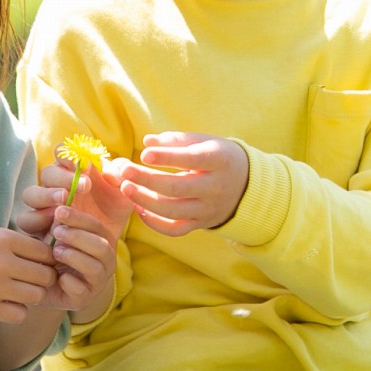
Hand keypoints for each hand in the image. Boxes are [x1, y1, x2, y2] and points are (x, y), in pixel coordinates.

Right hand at [0, 228, 59, 323]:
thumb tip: (54, 253)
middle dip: (44, 278)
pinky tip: (8, 302)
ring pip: (36, 296)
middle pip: (45, 276)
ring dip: (32, 295)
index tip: (40, 262)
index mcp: (4, 239)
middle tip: (33, 278)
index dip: (48, 258)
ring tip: (21, 290)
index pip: (46, 252)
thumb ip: (20, 243)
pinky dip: (18, 310)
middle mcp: (2, 263)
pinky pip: (19, 314)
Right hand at [22, 155, 134, 243]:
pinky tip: (55, 223)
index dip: (68, 154)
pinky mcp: (38, 226)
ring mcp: (44, 205)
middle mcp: (55, 185)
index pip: (62, 153)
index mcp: (73, 170)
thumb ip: (120, 175)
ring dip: (46, 195)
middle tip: (84, 186)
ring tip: (65, 199)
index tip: (84, 163)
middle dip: (63, 176)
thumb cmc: (113, 210)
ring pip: (30, 194)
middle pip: (47, 172)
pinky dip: (37, 219)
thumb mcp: (124, 192)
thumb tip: (108, 173)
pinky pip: (26, 219)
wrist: (109, 240)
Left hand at [43, 203, 120, 321]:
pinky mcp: (83, 300)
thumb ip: (56, 223)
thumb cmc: (48, 255)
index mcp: (101, 242)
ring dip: (74, 257)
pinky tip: (57, 277)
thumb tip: (57, 207)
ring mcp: (96, 283)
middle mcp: (104, 262)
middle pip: (102, 246)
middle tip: (56, 231)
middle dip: (79, 236)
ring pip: (95, 268)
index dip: (80, 218)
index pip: (97, 227)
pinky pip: (81, 291)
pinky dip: (69, 282)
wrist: (39, 286)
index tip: (59, 211)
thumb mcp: (51, 235)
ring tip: (55, 251)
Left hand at [117, 132, 249, 235]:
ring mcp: (208, 209)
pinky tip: (139, 209)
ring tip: (126, 188)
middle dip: (146, 180)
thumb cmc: (219, 156)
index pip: (191, 159)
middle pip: (176, 187)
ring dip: (144, 201)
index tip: (144, 153)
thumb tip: (147, 142)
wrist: (246, 185)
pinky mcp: (200, 224)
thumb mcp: (206, 141)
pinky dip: (154, 223)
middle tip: (124, 170)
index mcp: (219, 160)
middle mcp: (215, 187)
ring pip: (172, 211)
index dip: (167, 157)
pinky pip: (175, 230)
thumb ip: (177, 140)